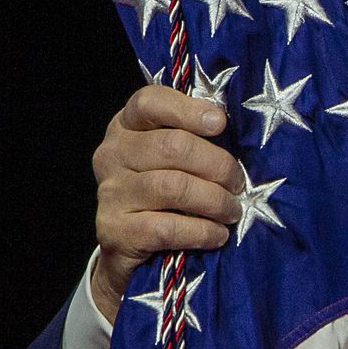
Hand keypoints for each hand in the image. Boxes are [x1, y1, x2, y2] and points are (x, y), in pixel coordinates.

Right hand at [91, 85, 242, 322]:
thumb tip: (229, 124)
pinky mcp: (114, 231)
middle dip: (218, 165)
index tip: (220, 123)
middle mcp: (112, 154)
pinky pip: (168, 228)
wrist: (129, 246)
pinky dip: (202, 232)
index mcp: (126, 126)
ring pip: (174, 187)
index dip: (188, 110)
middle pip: (173, 147)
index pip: (149, 102)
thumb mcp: (174, 157)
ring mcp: (109, 192)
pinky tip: (218, 235)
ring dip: (215, 201)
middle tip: (238, 184)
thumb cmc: (165, 192)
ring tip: (232, 211)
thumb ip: (194, 136)